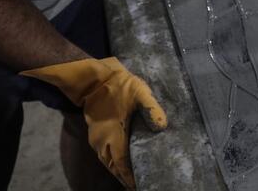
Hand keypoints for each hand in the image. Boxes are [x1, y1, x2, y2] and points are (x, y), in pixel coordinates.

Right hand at [21, 57, 167, 188]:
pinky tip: (123, 162)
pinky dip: (113, 161)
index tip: (139, 185)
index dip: (130, 177)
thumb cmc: (119, 86)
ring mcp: (97, 139)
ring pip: (108, 162)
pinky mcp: (96, 134)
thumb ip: (151, 109)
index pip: (122, 163)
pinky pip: (105, 154)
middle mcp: (103, 141)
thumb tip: (162, 127)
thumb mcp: (140, 93)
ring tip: (132, 177)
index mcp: (114, 134)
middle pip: (114, 167)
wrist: (95, 78)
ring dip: (118, 170)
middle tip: (139, 183)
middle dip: (124, 177)